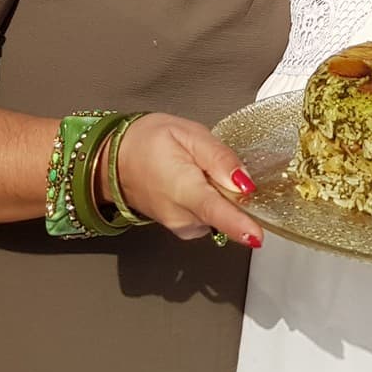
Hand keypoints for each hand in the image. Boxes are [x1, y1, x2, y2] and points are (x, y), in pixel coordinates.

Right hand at [111, 113, 262, 245]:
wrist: (114, 161)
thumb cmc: (147, 142)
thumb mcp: (187, 134)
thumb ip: (218, 157)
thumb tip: (244, 182)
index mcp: (183, 188)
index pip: (215, 212)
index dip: (239, 225)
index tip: (257, 237)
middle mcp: (182, 215)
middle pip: (227, 213)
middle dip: (236, 194)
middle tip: (215, 164)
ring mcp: (181, 226)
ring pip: (221, 215)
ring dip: (222, 196)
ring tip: (199, 170)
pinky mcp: (183, 229)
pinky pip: (211, 218)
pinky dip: (213, 202)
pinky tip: (198, 184)